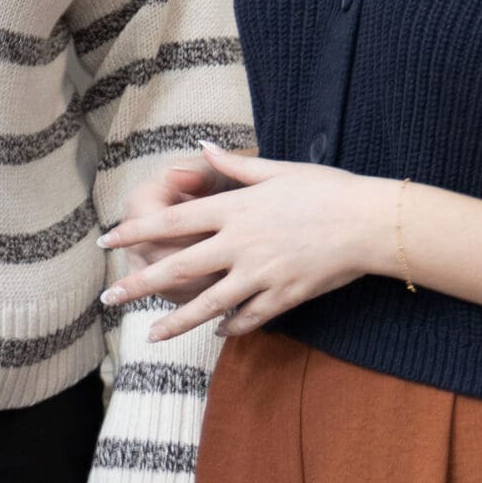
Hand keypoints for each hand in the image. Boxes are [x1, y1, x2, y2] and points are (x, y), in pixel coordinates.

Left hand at [101, 144, 388, 342]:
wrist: (374, 222)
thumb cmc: (329, 190)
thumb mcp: (279, 170)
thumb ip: (235, 164)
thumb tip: (203, 148)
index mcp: (234, 209)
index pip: (171, 221)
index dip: (134, 232)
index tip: (107, 241)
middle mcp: (240, 243)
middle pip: (177, 267)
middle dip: (139, 284)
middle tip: (109, 297)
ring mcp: (261, 273)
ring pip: (207, 303)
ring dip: (175, 321)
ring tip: (149, 334)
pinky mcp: (285, 294)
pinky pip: (250, 316)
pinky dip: (232, 326)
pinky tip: (218, 332)